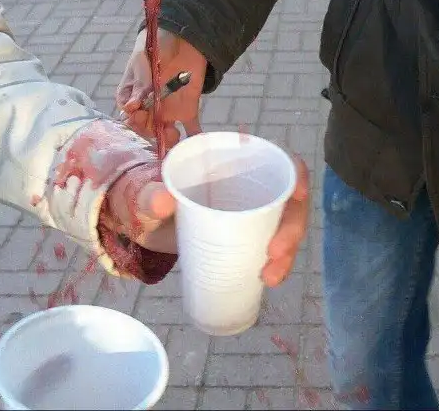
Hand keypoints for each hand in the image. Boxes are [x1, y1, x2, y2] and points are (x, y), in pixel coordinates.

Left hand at [103, 154, 309, 287]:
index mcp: (229, 163)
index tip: (296, 195)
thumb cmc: (145, 199)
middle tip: (274, 255)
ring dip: (287, 251)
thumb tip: (163, 201)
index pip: (274, 159)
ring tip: (270, 276)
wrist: (141, 226)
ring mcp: (249, 211)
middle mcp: (246, 184)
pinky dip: (277, 263)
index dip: (295, 173)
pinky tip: (267, 279)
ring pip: (284, 225)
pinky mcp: (245, 235)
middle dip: (291, 227)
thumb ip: (148, 195)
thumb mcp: (145, 196)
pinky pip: (272, 245)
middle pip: (286, 198)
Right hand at [117, 29, 207, 148]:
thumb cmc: (156, 45)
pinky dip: (194, 136)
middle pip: (144, 127)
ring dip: (167, 139)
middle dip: (148, 131)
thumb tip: (130, 107)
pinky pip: (190, 128)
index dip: (131, 118)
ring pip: (163, 132)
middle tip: (157, 127)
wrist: (183, 37)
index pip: (127, 113)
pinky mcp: (187, 109)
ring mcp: (167, 109)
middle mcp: (148, 106)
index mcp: (132, 94)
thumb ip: (140, 83)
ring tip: (174, 135)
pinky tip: (197, 141)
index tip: (138, 113)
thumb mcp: (143, 59)